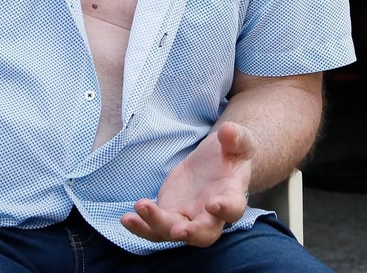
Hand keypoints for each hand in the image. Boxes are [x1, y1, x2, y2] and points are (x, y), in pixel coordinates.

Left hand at [122, 121, 254, 247]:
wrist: (216, 162)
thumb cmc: (231, 153)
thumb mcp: (239, 141)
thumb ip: (236, 137)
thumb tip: (228, 131)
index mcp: (232, 197)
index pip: (233, 210)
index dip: (225, 209)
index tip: (212, 204)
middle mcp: (211, 216)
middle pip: (203, 234)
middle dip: (190, 234)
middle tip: (176, 231)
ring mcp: (188, 218)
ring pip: (172, 232)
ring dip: (155, 225)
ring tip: (139, 207)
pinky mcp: (169, 214)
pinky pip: (154, 227)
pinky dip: (141, 226)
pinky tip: (126, 218)